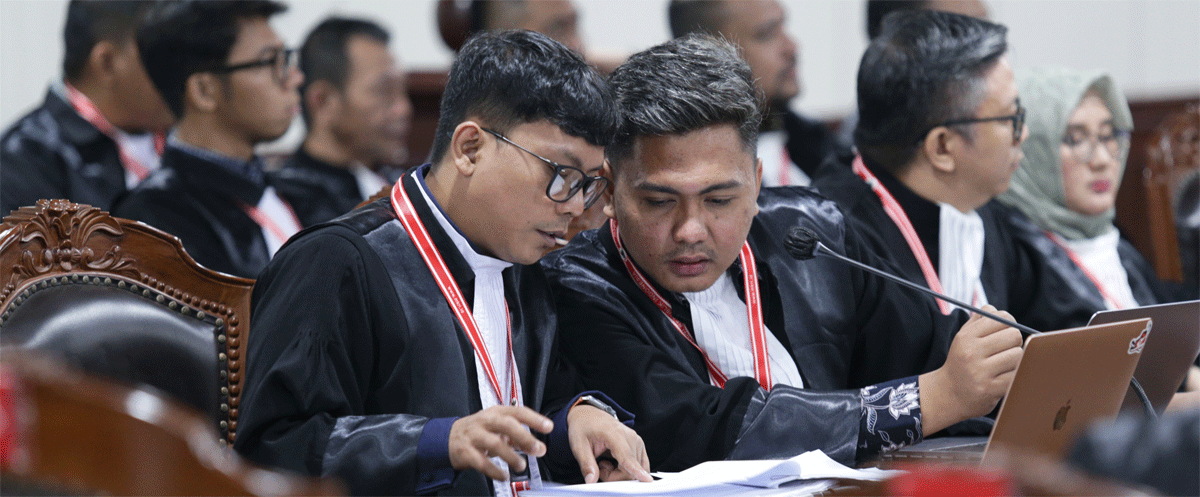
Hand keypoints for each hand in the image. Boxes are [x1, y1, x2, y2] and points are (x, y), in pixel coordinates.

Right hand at [448, 405, 552, 480]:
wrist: (447, 437)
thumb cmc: (477, 431)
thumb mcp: (496, 426)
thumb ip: (515, 435)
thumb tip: (534, 445)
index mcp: (496, 413)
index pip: (518, 412)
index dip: (534, 419)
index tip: (548, 427)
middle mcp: (485, 421)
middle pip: (506, 425)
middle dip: (524, 437)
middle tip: (537, 449)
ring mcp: (474, 435)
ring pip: (494, 443)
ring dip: (511, 456)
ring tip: (521, 465)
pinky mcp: (465, 452)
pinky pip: (481, 462)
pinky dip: (494, 470)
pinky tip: (503, 476)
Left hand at [567, 404, 651, 482]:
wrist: (589, 415)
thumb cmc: (584, 427)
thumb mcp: (578, 446)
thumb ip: (586, 464)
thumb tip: (591, 481)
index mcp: (614, 434)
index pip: (626, 456)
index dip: (635, 470)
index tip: (646, 479)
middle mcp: (630, 436)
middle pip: (630, 469)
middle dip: (614, 476)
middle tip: (600, 467)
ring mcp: (636, 440)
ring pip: (635, 469)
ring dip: (620, 473)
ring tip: (606, 462)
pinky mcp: (639, 445)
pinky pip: (638, 465)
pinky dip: (627, 469)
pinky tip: (615, 462)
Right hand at [920, 305, 1022, 433]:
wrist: (948, 394)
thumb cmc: (961, 362)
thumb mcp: (963, 338)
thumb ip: (979, 321)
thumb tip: (996, 310)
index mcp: (965, 337)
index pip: (1002, 318)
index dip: (1009, 323)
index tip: (1005, 331)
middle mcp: (971, 353)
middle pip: (1014, 335)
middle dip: (1013, 342)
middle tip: (1005, 349)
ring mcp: (981, 372)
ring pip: (1018, 355)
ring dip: (1015, 359)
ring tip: (1003, 364)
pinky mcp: (991, 389)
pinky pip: (1016, 374)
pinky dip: (1015, 374)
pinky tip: (1003, 376)